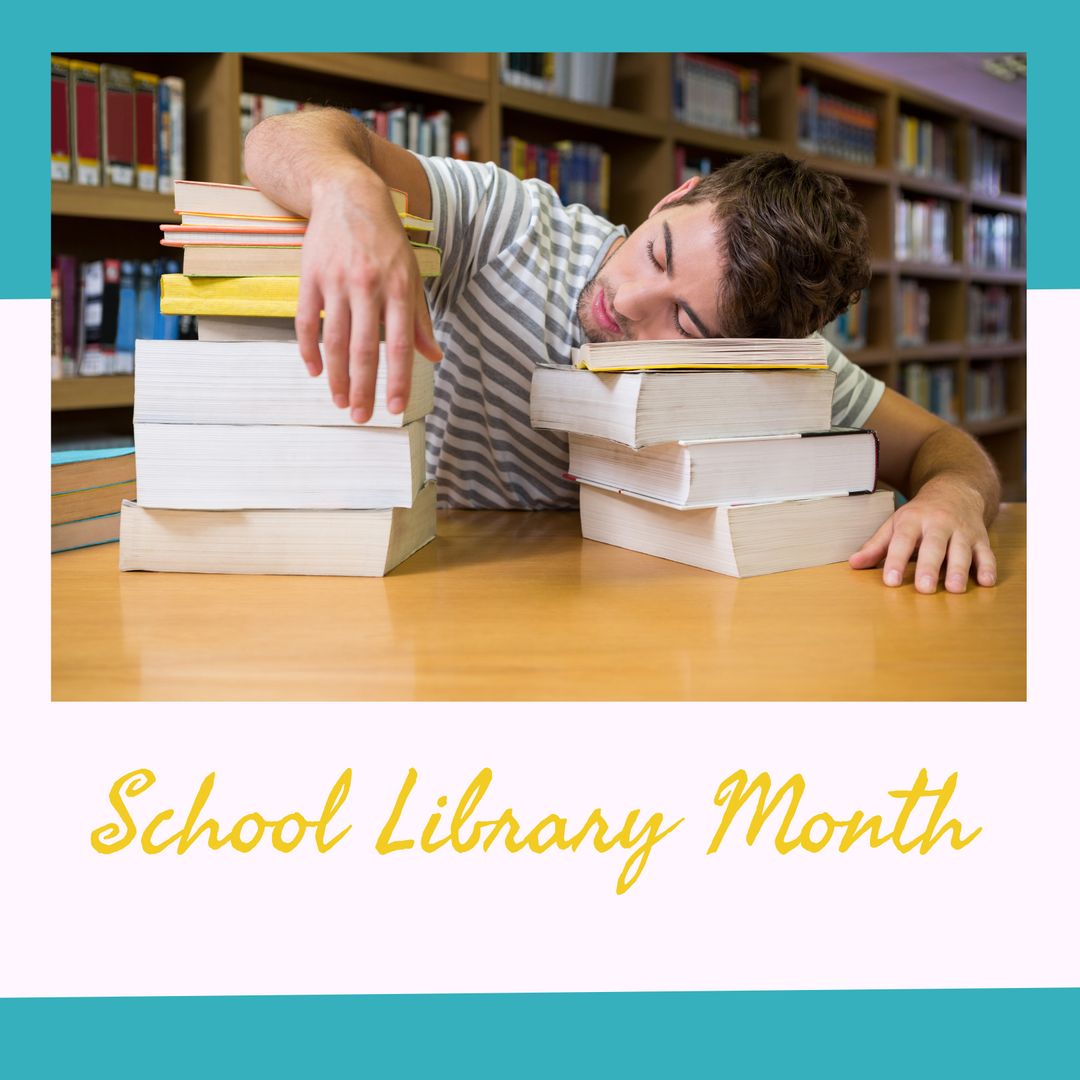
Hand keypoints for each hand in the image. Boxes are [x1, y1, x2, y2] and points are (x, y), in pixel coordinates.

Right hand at [295, 171, 441, 421]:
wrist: (347, 194)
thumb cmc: (385, 240)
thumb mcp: (411, 274)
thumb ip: (419, 319)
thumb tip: (433, 357)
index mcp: (399, 288)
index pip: (399, 345)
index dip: (397, 380)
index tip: (395, 408)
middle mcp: (368, 286)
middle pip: (364, 349)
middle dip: (362, 388)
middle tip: (361, 417)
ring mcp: (336, 281)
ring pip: (335, 341)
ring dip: (337, 377)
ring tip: (340, 402)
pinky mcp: (310, 276)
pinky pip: (306, 321)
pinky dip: (309, 350)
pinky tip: (316, 371)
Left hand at [849, 478, 996, 592]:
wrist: (956, 489)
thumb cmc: (920, 513)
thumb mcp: (895, 524)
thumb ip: (876, 546)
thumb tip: (853, 564)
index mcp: (913, 520)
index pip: (903, 541)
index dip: (896, 561)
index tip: (891, 581)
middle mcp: (939, 524)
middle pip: (934, 546)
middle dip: (929, 567)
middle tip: (924, 589)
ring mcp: (962, 530)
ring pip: (962, 550)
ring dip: (959, 570)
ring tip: (954, 589)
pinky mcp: (981, 537)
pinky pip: (986, 552)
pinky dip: (987, 567)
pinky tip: (986, 581)